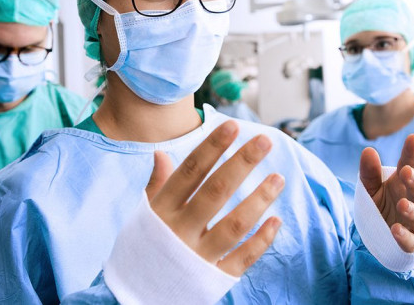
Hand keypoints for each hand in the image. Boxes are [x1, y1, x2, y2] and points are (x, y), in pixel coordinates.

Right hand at [145, 120, 284, 276]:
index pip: (190, 171)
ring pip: (233, 226)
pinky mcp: (212, 278)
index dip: (211, 147)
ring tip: (278, 178)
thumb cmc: (145, 247)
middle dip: (241, 164)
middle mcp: (179, 231)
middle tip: (265, 140)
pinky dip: (260, 241)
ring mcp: (197, 256)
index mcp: (162, 210)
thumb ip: (158, 185)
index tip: (233, 125)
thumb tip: (160, 153)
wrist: (135, 295)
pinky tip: (276, 221)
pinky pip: (241, 260)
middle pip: (215, 192)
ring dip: (258, 200)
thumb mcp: (145, 215)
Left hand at [359, 134, 413, 252]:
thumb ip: (369, 172)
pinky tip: (395, 230)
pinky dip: (405, 237)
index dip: (413, 153)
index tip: (412, 138)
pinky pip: (411, 242)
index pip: (411, 166)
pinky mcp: (413, 243)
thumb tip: (368, 150)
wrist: (383, 237)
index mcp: (406, 184)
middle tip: (406, 172)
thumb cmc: (382, 206)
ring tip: (401, 204)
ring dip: (413, 211)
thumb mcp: (371, 188)